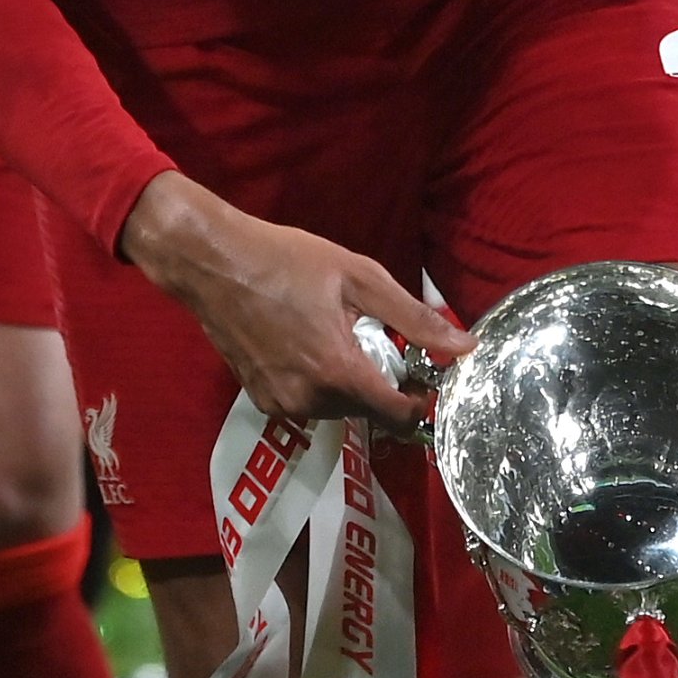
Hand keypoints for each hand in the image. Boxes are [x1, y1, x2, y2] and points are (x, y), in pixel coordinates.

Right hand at [118, 171, 468, 421]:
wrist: (212, 262)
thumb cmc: (287, 260)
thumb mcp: (359, 277)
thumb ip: (415, 318)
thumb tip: (464, 347)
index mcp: (339, 371)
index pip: (397, 417)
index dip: (419, 402)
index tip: (423, 377)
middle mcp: (310, 399)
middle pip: (367, 411)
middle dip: (380, 385)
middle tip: (374, 339)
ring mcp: (280, 403)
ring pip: (336, 409)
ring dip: (347, 385)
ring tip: (337, 336)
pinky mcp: (260, 399)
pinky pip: (306, 403)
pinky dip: (317, 384)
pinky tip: (307, 345)